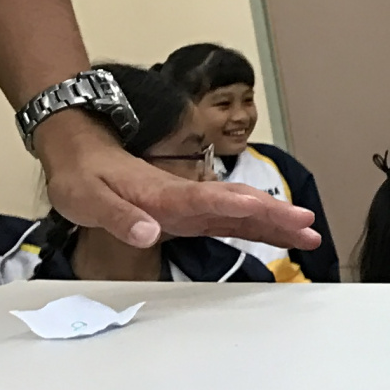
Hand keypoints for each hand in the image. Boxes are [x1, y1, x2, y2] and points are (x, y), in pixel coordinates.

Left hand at [36, 108, 319, 250]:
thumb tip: (148, 232)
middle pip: (237, 204)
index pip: (206, 198)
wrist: (80, 153)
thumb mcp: (87, 198)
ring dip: (275, 221)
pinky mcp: (191, 213)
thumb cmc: (83, 175)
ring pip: (241, 212)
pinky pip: (230, 220)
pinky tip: (279, 235)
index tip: (264, 210)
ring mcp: (192, 204)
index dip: (235, 205)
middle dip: (274, 213)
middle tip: (307, 225)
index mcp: (162, 193)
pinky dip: (257, 227)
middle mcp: (185, 196)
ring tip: (309, 234)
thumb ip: (119, 216)